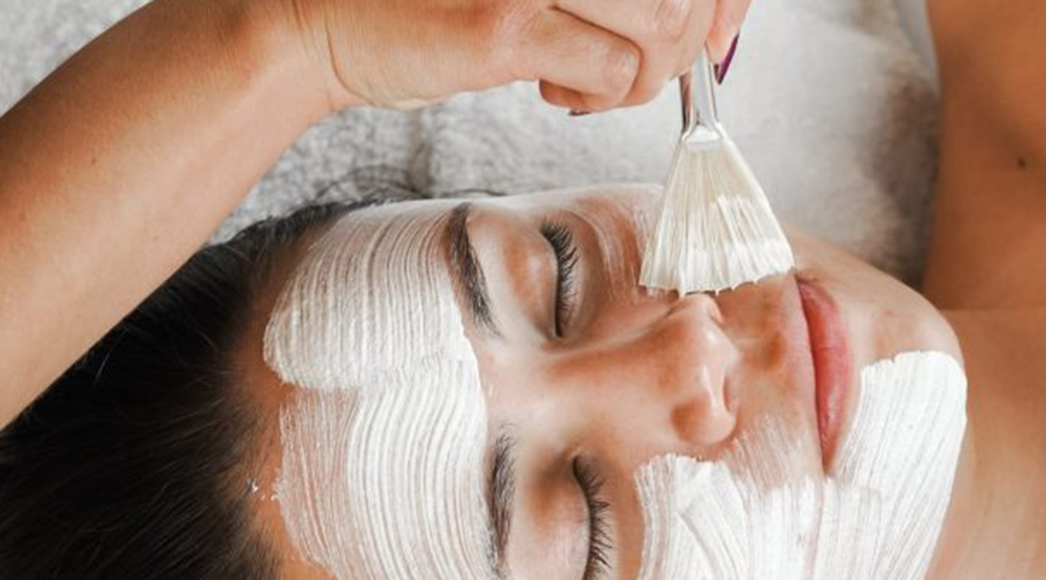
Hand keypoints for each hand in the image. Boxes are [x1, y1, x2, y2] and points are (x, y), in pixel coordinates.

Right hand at [279, 0, 753, 111]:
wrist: (327, 20)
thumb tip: (709, 17)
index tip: (718, 32)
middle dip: (685, 43)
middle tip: (640, 66)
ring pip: (664, 26)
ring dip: (645, 74)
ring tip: (594, 81)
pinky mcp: (505, 24)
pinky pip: (612, 70)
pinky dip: (603, 97)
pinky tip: (559, 92)